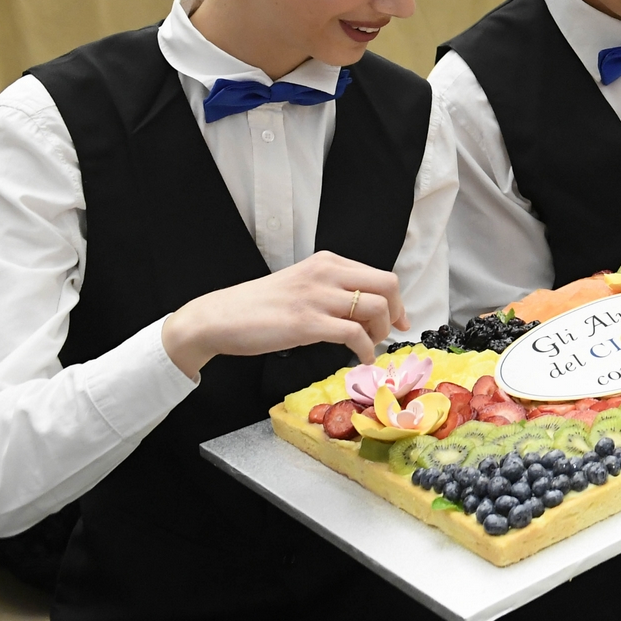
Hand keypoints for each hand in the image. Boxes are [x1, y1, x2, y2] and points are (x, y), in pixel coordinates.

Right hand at [159, 250, 407, 378]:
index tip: (400, 320)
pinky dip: (366, 349)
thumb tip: (367, 310)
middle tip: (388, 334)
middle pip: (387, 286)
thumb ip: (332, 290)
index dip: (397, 301)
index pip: (380, 276)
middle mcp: (326, 273)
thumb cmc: (260, 307)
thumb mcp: (302, 285)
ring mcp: (316, 297)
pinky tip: (360, 358)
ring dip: (380, 333)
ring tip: (368, 346)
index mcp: (327, 262)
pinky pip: (354, 334)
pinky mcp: (307, 322)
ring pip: (374, 308)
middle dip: (396, 313)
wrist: (220, 317)